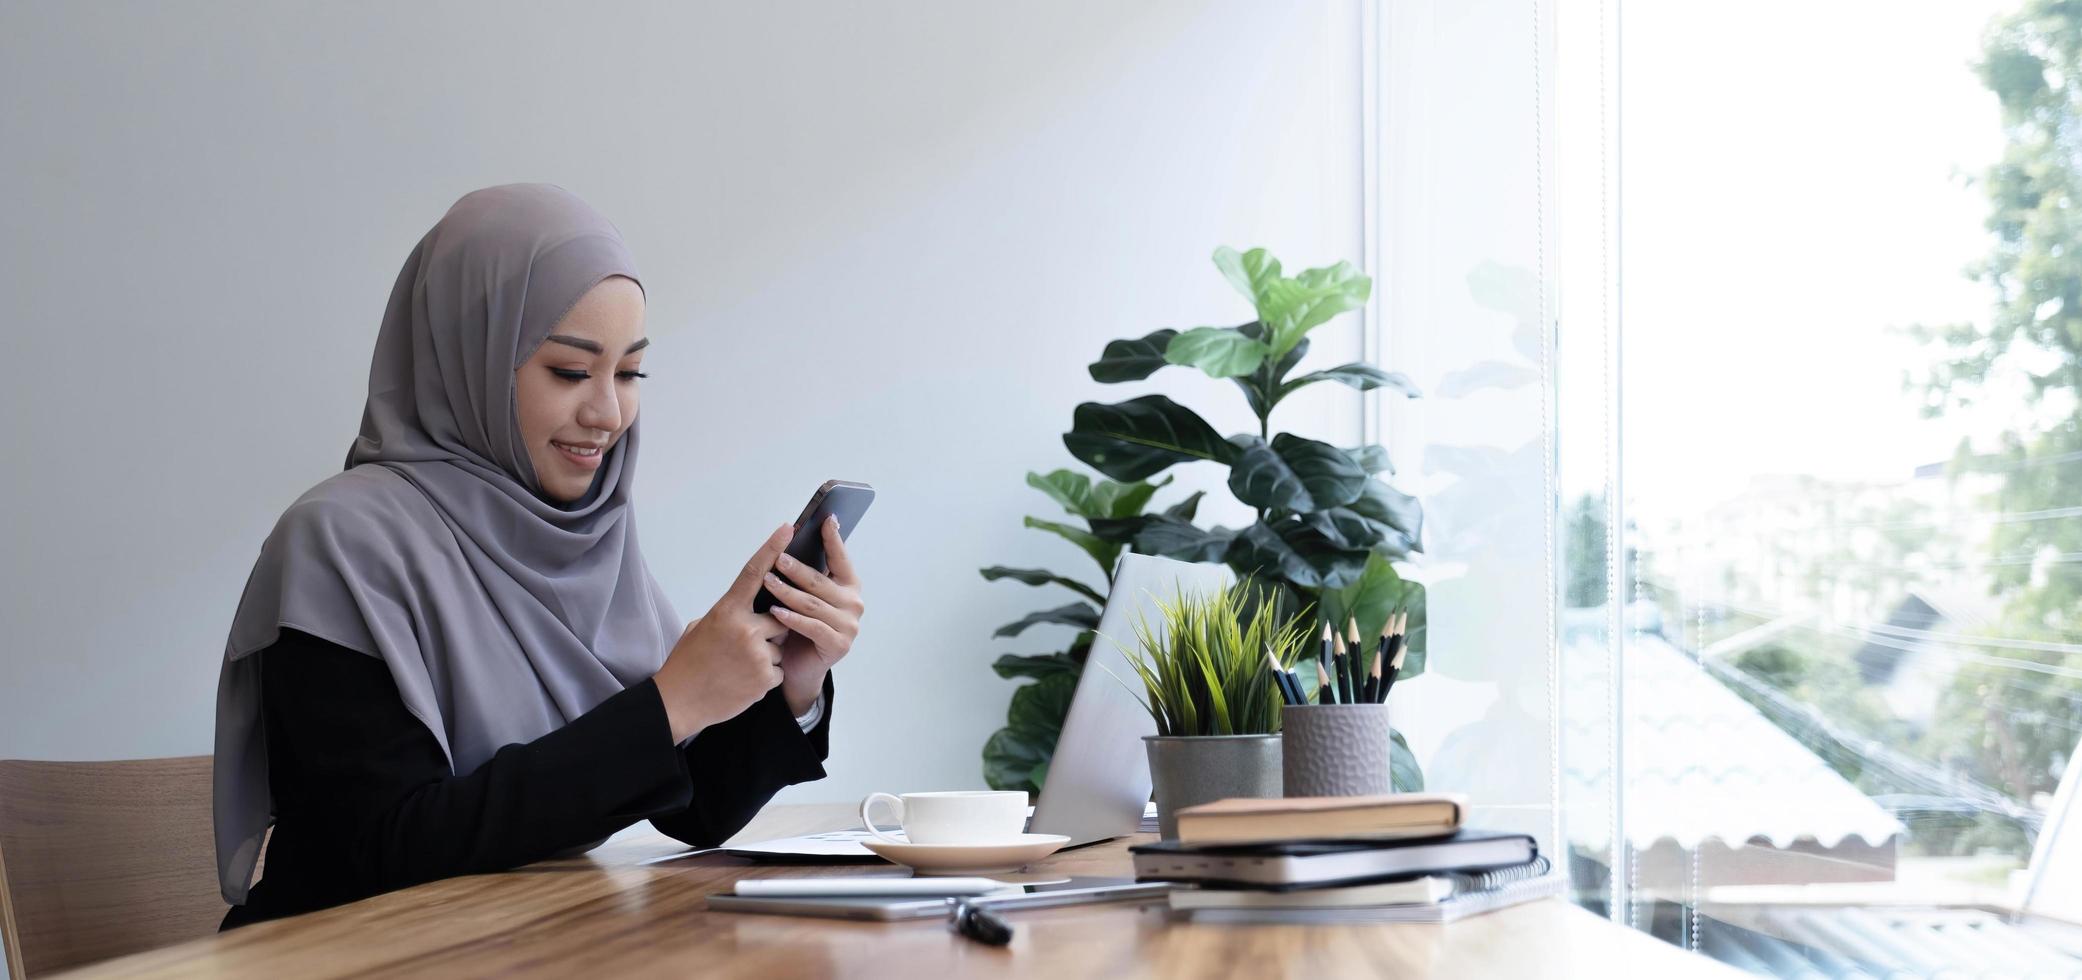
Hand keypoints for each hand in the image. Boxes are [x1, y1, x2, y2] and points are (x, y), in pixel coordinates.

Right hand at [652, 523, 793, 741]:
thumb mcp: (701, 628)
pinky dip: (765, 678)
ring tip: (739, 668)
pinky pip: (778, 671)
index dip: (772, 548)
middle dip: (770, 630)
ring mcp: (757, 653)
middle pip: (779, 617)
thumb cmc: (687, 663)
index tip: (787, 528)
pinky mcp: (765, 678)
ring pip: (779, 647)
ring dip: (766, 657)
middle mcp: (744, 628)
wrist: (679, 702)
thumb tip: (748, 607)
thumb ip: (728, 614)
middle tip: (745, 646)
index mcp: (726, 611)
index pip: (754, 572)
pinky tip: (743, 682)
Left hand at [763, 515, 864, 715]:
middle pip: (821, 582)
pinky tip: (775, 612)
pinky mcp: (838, 645)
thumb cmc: (799, 627)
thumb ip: (807, 575)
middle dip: (797, 568)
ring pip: (813, 604)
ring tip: (767, 582)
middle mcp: (854, 604)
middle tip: (777, 558)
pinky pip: (812, 627)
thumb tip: (790, 540)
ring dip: (788, 592)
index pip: (841, 558)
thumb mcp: (805, 597)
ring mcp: (849, 626)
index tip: (825, 518)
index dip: (833, 538)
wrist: (799, 668)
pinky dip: (792, 618)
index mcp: (849, 586)